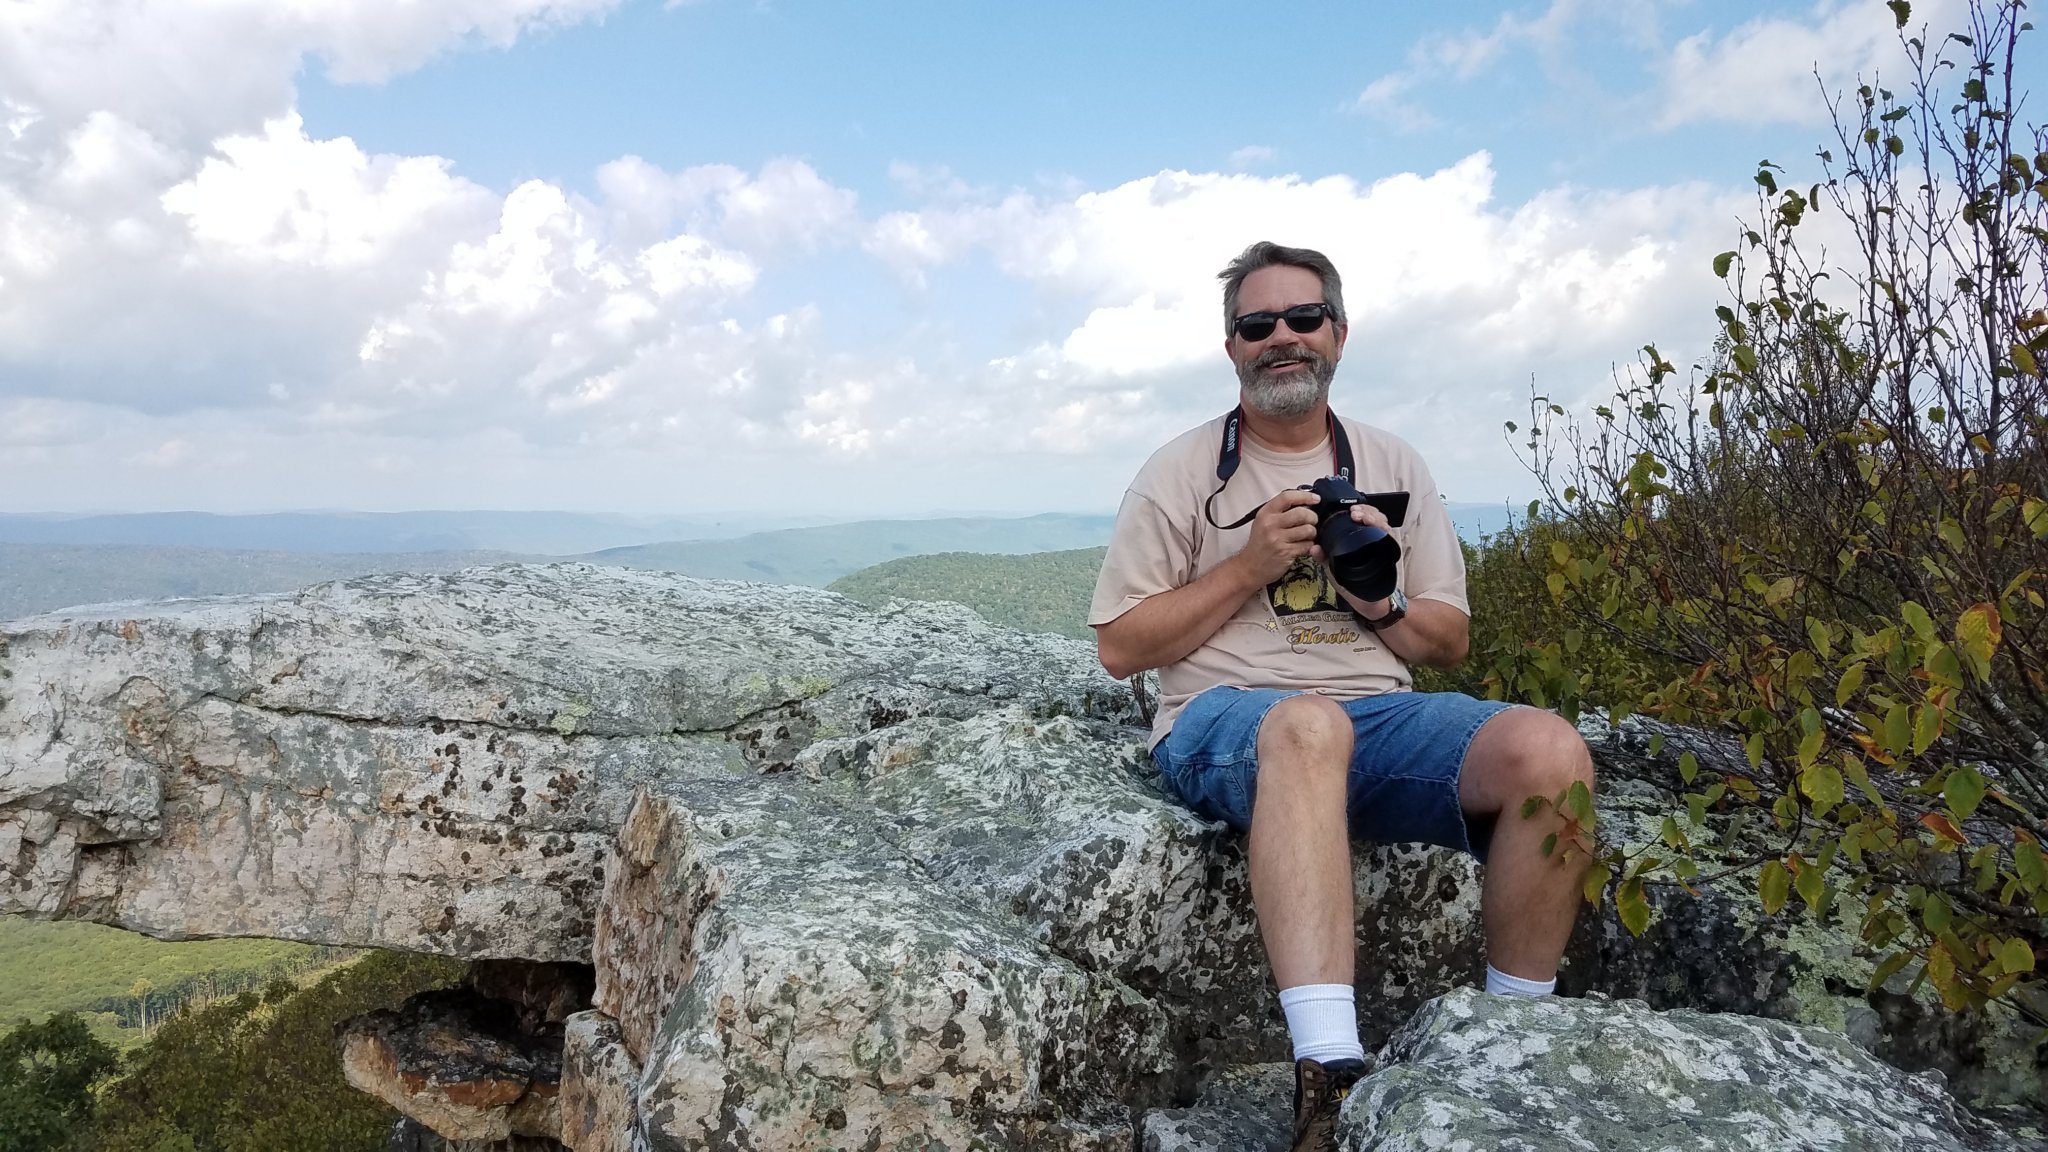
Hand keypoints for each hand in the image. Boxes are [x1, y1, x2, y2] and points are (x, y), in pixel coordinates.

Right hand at [1234, 489, 1320, 585]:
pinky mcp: (1285, 553)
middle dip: (1312, 517)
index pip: (1287, 497)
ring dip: (1312, 533)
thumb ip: (1280, 512)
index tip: (1316, 499)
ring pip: (1308, 529)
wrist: (1249, 567)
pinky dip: (1309, 546)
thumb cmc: (1259, 544)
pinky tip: (1302, 547)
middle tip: (1312, 521)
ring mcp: (1278, 539)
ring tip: (1306, 536)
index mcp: (1265, 513)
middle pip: (1302, 513)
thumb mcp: (1263, 522)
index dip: (1305, 496)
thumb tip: (1304, 503)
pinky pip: (1307, 545)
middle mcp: (1270, 524)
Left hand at [1315, 503, 1396, 617]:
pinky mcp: (1389, 551)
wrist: (1367, 603)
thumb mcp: (1334, 569)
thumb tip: (1313, 547)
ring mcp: (1382, 544)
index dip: (1356, 510)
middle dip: (1365, 510)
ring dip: (1372, 516)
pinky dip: (1381, 527)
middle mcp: (1372, 539)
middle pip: (1374, 515)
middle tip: (1354, 512)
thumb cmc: (1352, 584)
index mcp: (1358, 539)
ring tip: (1361, 516)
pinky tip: (1371, 524)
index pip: (1361, 517)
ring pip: (1382, 521)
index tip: (1347, 509)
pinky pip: (1388, 535)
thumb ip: (1325, 558)